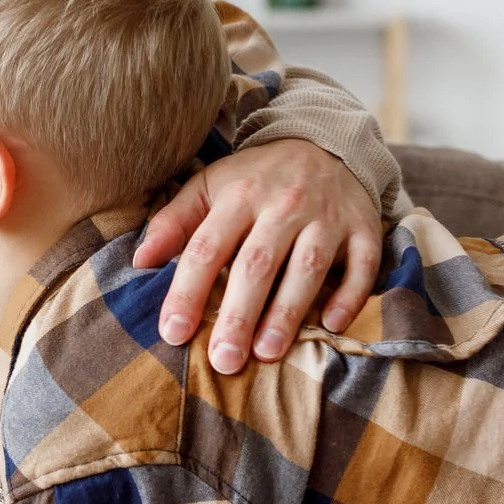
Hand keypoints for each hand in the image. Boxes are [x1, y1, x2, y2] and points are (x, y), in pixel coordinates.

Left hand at [135, 138, 381, 373]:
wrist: (325, 142)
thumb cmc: (256, 179)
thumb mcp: (210, 186)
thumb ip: (174, 222)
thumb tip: (140, 262)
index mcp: (239, 195)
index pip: (207, 247)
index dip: (188, 292)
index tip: (173, 333)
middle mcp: (284, 204)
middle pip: (257, 264)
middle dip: (238, 314)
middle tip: (223, 360)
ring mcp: (328, 215)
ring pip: (308, 267)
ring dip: (288, 312)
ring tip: (267, 353)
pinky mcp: (364, 226)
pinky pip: (362, 264)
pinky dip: (350, 296)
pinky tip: (331, 326)